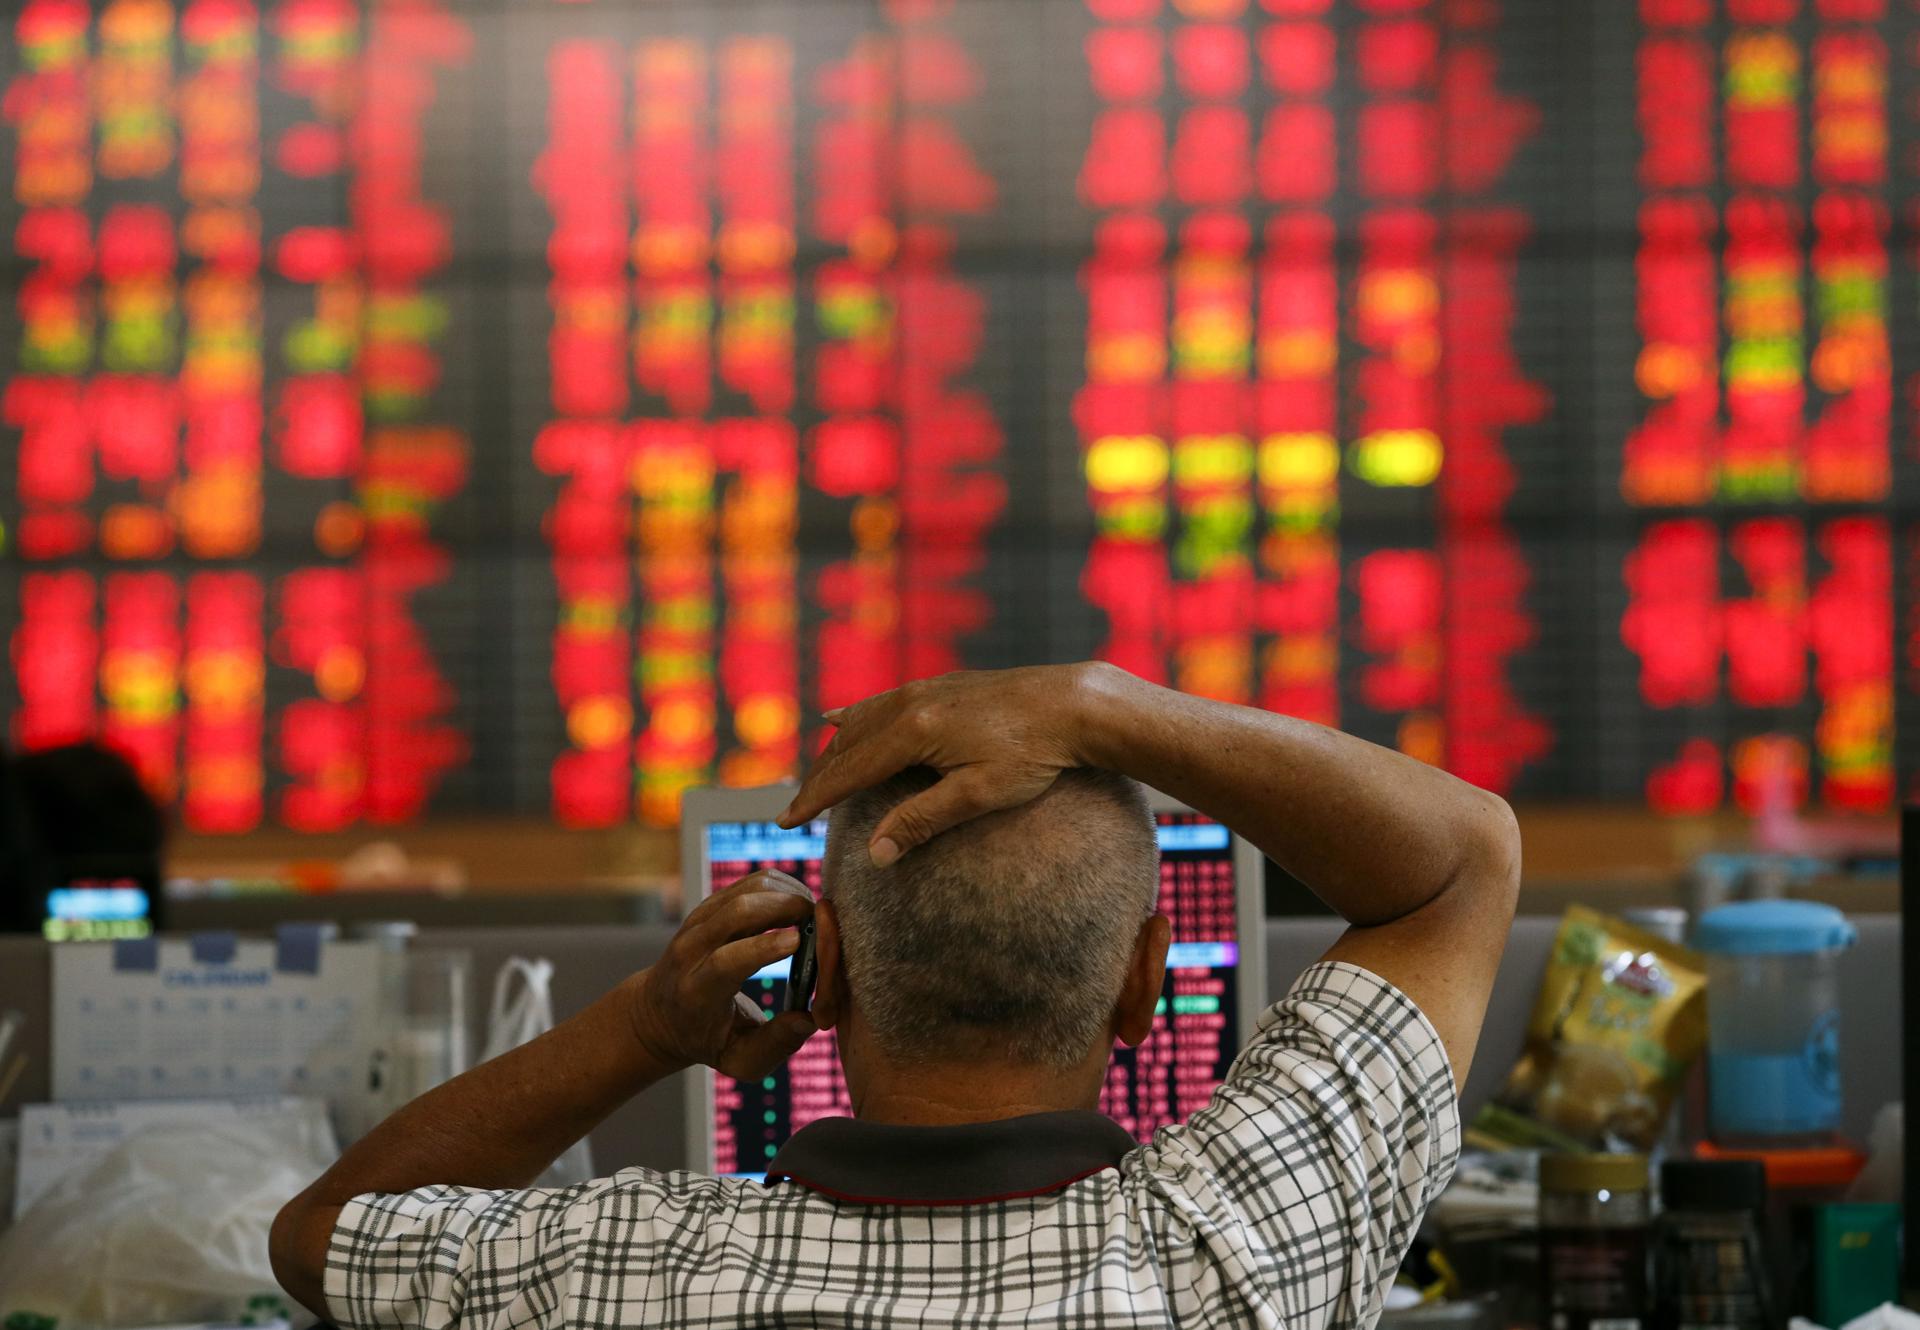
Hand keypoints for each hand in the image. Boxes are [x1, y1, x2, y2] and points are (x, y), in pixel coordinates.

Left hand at [629, 870, 817, 1079]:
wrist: (659, 1014)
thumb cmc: (704, 1041)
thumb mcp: (738, 1059)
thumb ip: (774, 1046)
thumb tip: (809, 1020)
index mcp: (697, 992)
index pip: (726, 960)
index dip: (763, 947)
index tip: (799, 941)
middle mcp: (691, 951)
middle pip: (737, 912)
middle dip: (785, 907)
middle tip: (820, 921)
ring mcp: (697, 923)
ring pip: (745, 890)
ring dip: (786, 893)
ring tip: (812, 915)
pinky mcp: (708, 907)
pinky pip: (747, 884)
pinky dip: (779, 888)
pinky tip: (797, 906)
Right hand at [778, 664, 1101, 864]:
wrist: (1074, 703)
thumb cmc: (1033, 753)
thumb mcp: (978, 795)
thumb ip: (923, 821)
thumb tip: (876, 854)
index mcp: (913, 732)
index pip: (848, 772)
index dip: (814, 798)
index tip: (786, 821)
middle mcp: (910, 703)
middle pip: (846, 745)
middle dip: (817, 778)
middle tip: (793, 809)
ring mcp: (926, 688)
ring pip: (861, 720)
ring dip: (834, 750)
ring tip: (814, 774)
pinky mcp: (943, 684)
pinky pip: (882, 702)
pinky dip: (855, 718)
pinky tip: (841, 718)